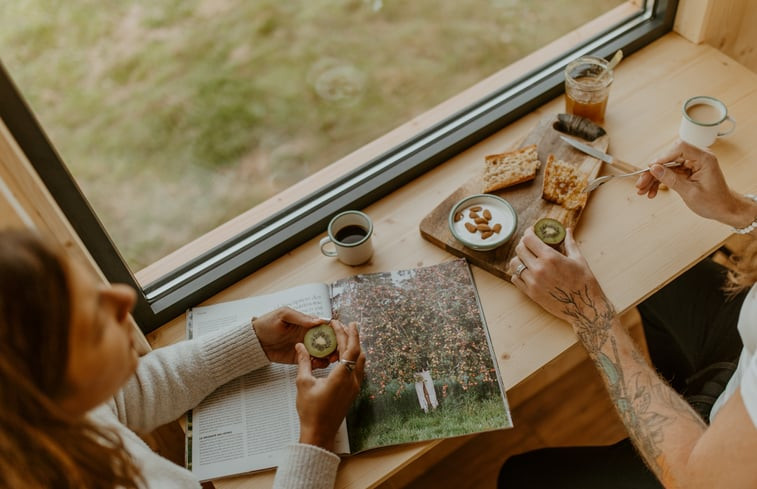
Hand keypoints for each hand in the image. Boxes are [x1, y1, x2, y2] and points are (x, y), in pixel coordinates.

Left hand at [252, 307, 334, 367]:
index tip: (341, 335)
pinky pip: (312, 362)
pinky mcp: (299, 359)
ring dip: (328, 356)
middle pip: (328, 341)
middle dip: (335, 346)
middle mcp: (308, 335)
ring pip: (322, 353)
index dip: (335, 330)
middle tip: (337, 352)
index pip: (325, 326)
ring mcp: (305, 348)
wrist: (254, 341)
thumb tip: (319, 320)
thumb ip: (301, 318)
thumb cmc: (267, 324)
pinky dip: (318, 364)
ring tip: (329, 360)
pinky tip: (318, 364)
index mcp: (306, 323)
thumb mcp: (283, 315)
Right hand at [294, 320, 364, 451]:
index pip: (351, 349)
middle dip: (351, 337)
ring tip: (344, 338)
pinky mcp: (352, 392)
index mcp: (342, 376)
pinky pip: (357, 370)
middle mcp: (352, 380)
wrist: (319, 433)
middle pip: (357, 353)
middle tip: (344, 326)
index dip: (350, 334)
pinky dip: (352, 358)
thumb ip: (304, 362)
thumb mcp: (303, 383)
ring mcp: (354, 387)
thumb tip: (300, 347)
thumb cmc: (311, 411)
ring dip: (353, 348)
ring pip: (359, 361)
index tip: (348, 322)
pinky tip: (342, 356)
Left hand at [508, 228, 609, 325]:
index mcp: (550, 257)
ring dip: (519, 258)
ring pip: (514, 264)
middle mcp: (538, 269)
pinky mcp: (531, 293)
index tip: (532, 231)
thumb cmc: (585, 282)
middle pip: (519, 249)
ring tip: (527, 259)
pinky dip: (518, 273)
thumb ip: (570, 243)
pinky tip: (526, 271)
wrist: (585, 308)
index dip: (529, 232)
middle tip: (531, 245)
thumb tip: (568, 230)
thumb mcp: (579, 260)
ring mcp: (533, 282)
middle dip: (524, 244)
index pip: (528, 239)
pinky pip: (515, 279)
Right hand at [635, 140, 753, 226]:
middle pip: (669, 157)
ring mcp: (691, 164)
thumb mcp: (690, 192)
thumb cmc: (713, 202)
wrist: (724, 209)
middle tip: (641, 184)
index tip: (651, 168)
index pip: (680, 147)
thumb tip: (654, 168)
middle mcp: (697, 158)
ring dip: (653, 178)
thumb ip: (671, 179)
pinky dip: (660, 182)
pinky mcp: (686, 171)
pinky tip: (651, 192)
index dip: (663, 156)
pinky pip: (669, 173)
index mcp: (704, 158)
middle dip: (653, 171)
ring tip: (643, 191)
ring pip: (666, 166)